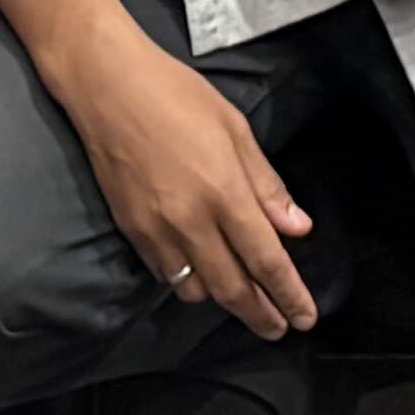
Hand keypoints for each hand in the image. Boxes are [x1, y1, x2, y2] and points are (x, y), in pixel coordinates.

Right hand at [65, 25, 319, 333]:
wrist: (108, 86)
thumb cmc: (176, 94)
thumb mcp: (235, 128)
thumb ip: (266, 184)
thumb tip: (298, 227)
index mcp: (225, 192)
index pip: (266, 260)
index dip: (289, 294)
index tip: (306, 317)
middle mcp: (192, 221)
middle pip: (233, 289)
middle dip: (262, 315)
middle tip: (279, 328)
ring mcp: (157, 232)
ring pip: (197, 290)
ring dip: (224, 300)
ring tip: (243, 298)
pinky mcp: (132, 232)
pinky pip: (167, 275)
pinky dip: (190, 282)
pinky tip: (201, 273)